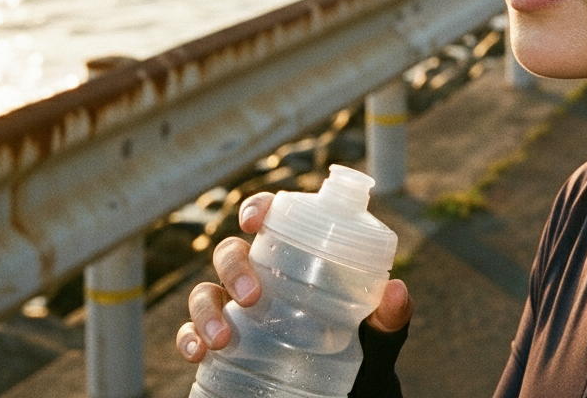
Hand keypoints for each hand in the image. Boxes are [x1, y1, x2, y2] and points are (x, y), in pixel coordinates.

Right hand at [175, 191, 413, 362]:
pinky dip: (188, 337)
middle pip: (231, 253)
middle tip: (251, 296)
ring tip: (221, 339)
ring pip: (204, 291)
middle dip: (233, 267)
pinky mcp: (222, 343)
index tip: (254, 220)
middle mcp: (261, 278)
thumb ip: (388, 318)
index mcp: (297, 259)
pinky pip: (192, 332)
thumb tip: (398, 292)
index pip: (271, 219)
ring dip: (205, 309)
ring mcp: (236, 310)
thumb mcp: (378, 337)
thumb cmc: (361, 354)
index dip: (257, 208)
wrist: (348, 395)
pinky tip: (198, 352)